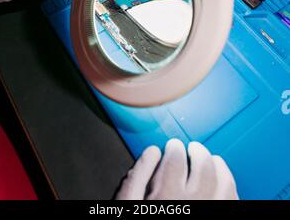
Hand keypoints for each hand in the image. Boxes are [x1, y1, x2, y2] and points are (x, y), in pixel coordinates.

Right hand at [116, 139, 238, 199]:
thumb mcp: (127, 206)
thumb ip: (136, 177)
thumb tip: (151, 152)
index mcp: (167, 194)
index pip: (176, 159)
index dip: (174, 148)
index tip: (173, 146)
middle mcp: (193, 202)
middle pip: (203, 166)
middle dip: (197, 151)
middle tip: (193, 147)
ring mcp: (211, 211)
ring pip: (224, 181)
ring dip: (219, 165)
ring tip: (213, 159)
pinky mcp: (221, 218)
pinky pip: (234, 199)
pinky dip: (231, 186)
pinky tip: (224, 181)